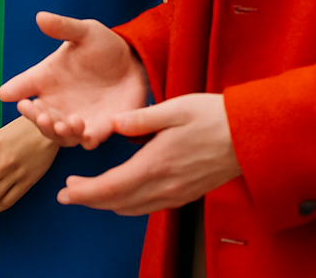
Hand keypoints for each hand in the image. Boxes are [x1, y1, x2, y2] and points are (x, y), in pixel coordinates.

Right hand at [0, 12, 148, 148]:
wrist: (134, 61)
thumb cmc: (102, 45)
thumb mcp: (84, 32)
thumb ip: (63, 27)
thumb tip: (40, 17)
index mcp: (48, 78)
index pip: (24, 86)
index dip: (13, 91)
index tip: (6, 94)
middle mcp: (58, 102)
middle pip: (39, 118)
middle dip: (37, 120)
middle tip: (40, 114)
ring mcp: (78, 118)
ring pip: (61, 136)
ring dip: (59, 133)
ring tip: (64, 125)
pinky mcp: (99, 129)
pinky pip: (88, 141)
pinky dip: (85, 141)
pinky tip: (86, 135)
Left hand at [58, 94, 240, 213]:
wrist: (250, 138)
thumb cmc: (213, 117)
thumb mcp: (175, 108)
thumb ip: (141, 118)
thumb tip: (113, 123)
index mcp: (157, 164)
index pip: (112, 187)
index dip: (86, 192)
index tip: (65, 190)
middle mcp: (166, 186)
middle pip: (119, 202)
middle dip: (90, 199)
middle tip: (67, 192)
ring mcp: (178, 193)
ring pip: (134, 207)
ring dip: (108, 202)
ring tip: (88, 192)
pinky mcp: (187, 193)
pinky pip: (149, 206)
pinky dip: (128, 202)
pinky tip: (122, 191)